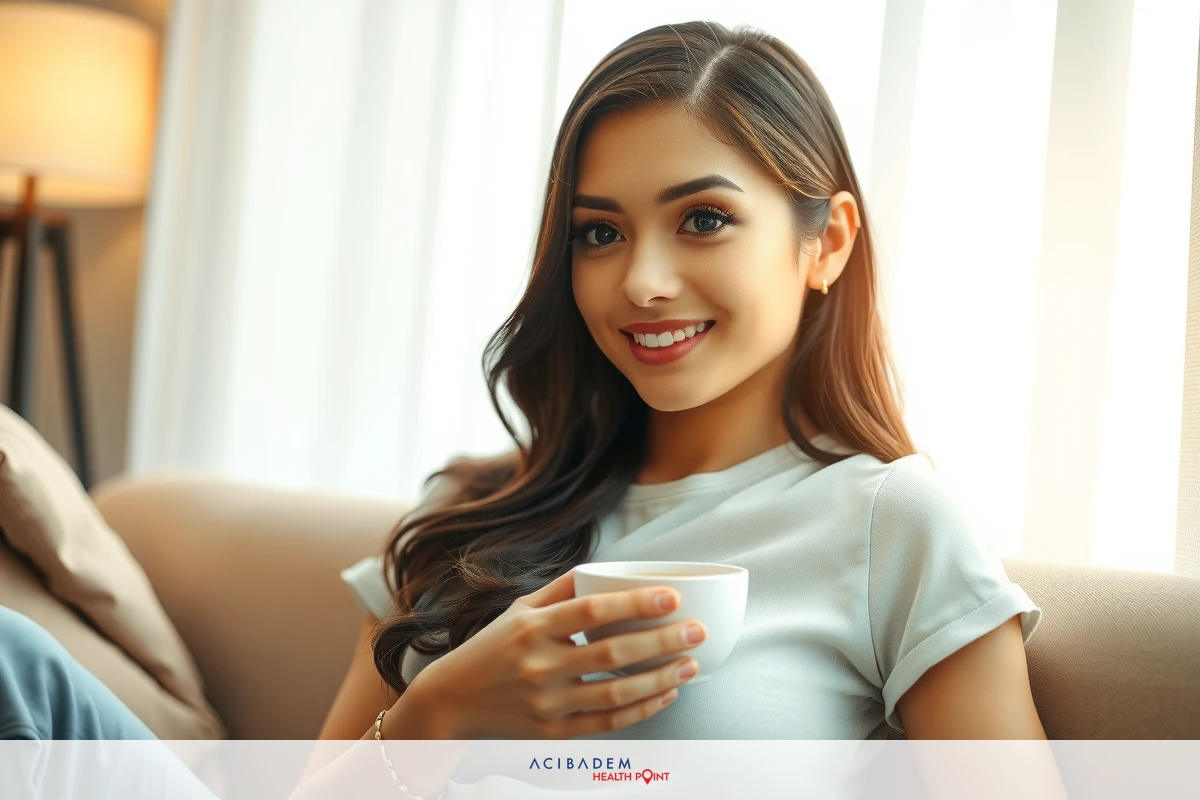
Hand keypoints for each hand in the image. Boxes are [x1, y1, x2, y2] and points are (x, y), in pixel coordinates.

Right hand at [407, 567, 706, 738]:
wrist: (452, 700)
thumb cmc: (493, 646)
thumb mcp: (520, 608)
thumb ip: (563, 588)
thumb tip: (610, 569)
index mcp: (533, 627)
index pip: (591, 611)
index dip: (634, 604)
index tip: (672, 597)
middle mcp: (540, 665)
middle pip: (613, 654)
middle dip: (662, 642)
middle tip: (697, 631)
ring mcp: (546, 703)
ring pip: (616, 694)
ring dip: (660, 679)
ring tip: (691, 664)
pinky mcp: (552, 732)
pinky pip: (607, 724)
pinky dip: (642, 710)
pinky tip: (666, 693)